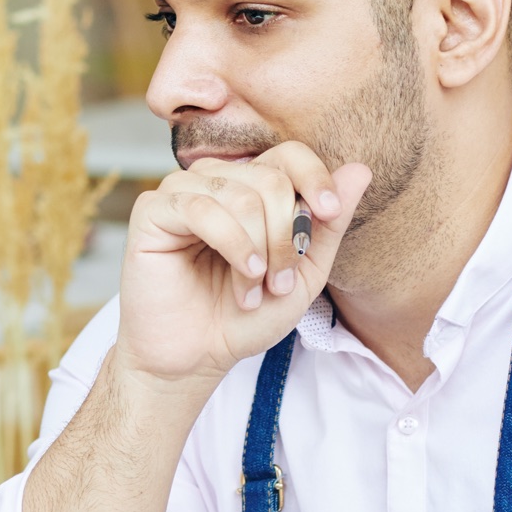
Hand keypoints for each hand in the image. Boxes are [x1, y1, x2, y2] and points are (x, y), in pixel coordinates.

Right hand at [115, 145, 370, 386]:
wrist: (196, 356)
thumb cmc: (244, 316)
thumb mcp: (303, 272)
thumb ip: (328, 224)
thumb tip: (360, 170)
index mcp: (249, 187)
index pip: (288, 155)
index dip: (315, 179)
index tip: (330, 213)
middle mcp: (215, 180)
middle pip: (270, 179)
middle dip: (286, 236)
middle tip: (280, 282)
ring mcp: (180, 192)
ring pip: (241, 196)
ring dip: (259, 249)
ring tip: (254, 288)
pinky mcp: (151, 211)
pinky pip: (201, 208)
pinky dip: (232, 244)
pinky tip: (242, 275)